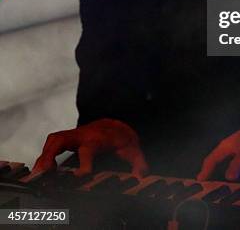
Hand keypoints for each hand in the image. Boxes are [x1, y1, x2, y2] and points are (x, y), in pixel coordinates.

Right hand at [32, 118, 148, 179]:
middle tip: (44, 173)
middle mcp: (83, 134)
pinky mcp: (68, 139)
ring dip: (43, 156)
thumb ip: (138, 163)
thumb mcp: (133, 149)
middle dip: (51, 154)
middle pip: (62, 138)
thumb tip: (141, 176)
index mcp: (99, 138)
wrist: (116, 123)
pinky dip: (44, 156)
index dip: (85, 164)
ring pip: (54, 140)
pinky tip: (41, 172)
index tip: (80, 177)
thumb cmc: (121, 138)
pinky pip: (52, 144)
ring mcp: (74, 135)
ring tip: (38, 175)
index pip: (89, 149)